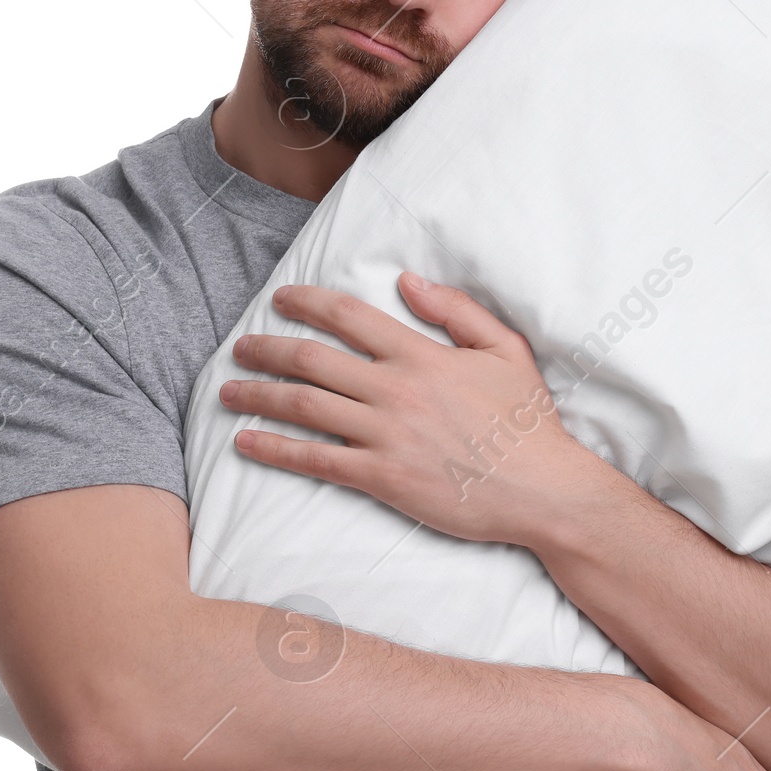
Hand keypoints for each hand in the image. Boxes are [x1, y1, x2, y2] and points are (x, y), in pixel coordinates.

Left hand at [218, 274, 601, 544]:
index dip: (307, 303)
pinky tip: (247, 442)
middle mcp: (395, 390)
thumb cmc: (527, 422)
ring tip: (229, 392)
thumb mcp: (505, 350)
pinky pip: (316, 460)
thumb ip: (457, 311)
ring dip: (260, 395)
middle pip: (312, 359)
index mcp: (421, 355)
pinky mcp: (382, 477)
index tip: (281, 300)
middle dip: (267, 349)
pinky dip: (276, 449)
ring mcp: (385, 435)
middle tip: (240, 348)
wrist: (542, 489)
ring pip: (305, 406)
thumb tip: (409, 281)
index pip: (349, 317)